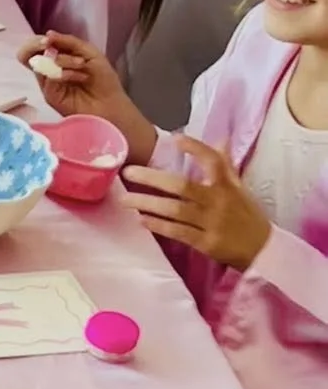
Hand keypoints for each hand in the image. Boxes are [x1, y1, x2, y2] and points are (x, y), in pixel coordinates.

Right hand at [18, 31, 127, 121]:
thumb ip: (69, 42)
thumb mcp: (89, 52)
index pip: (36, 45)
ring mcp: (48, 83)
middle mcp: (48, 69)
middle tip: (47, 45)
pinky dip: (65, 73)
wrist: (110, 102)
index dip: (37, 40)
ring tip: (82, 64)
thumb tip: (47, 34)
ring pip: (39, 64)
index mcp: (57, 56)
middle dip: (35, 46)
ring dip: (63, 59)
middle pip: (26, 54)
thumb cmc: (102, 78)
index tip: (47, 40)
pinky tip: (79, 76)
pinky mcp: (50, 96)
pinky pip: (48, 78)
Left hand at [124, 136, 271, 271]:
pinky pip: (177, 232)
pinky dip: (159, 225)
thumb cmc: (247, 215)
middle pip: (182, 186)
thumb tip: (220, 139)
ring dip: (147, 203)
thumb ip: (226, 165)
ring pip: (174, 210)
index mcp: (227, 185)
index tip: (175, 138)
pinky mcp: (205, 242)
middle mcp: (218, 201)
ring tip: (125, 200)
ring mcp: (211, 222)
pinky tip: (142, 220)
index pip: (212, 161)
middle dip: (153, 178)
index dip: (195, 148)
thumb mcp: (240, 188)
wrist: (263, 249)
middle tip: (128, 172)